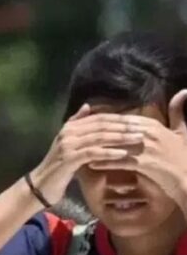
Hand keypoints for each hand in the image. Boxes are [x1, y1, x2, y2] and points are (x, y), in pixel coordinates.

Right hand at [30, 104, 144, 205]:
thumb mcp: (68, 144)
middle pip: (101, 125)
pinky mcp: (69, 159)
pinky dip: (109, 152)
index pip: (99, 117)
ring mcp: (67, 145)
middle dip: (123, 127)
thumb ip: (77, 125)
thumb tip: (88, 106)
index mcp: (69, 127)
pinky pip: (93, 153)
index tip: (138, 121)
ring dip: (120, 138)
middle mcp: (68, 132)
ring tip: (138, 140)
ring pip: (99, 137)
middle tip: (142, 129)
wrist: (41, 185)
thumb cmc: (58, 168)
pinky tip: (123, 154)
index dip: (119, 118)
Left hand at [89, 90, 186, 210]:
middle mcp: (148, 133)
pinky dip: (105, 162)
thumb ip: (178, 112)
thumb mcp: (182, 131)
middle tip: (78, 135)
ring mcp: (146, 148)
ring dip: (96, 146)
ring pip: (115, 145)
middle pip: (115, 130)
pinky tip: (91, 164)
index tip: (87, 123)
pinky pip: (119, 161)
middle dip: (96, 132)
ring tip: (80, 149)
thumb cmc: (182, 156)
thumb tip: (183, 91)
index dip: (103, 120)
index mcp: (152, 125)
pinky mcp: (144, 163)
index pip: (122, 119)